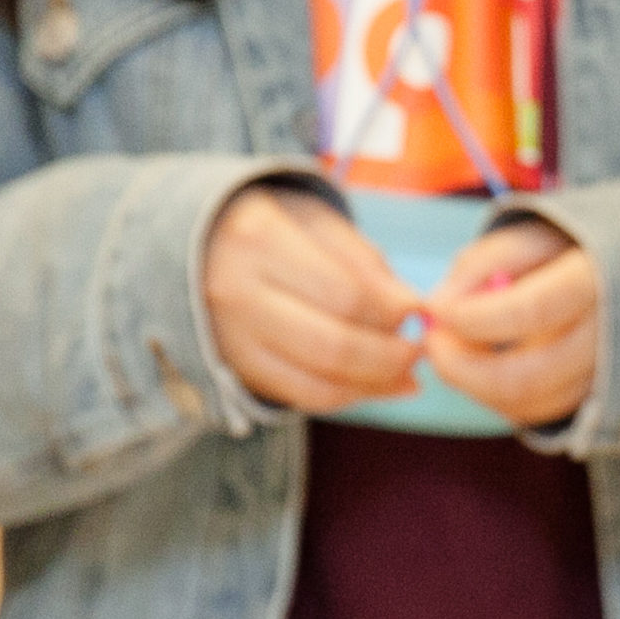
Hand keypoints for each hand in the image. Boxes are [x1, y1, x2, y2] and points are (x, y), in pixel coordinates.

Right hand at [205, 185, 420, 412]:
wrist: (198, 243)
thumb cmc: (275, 225)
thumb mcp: (319, 221)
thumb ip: (366, 262)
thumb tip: (412, 310)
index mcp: (260, 241)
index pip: (346, 294)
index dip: (394, 312)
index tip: (422, 311)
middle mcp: (237, 294)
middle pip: (332, 346)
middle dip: (390, 357)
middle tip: (421, 351)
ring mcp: (230, 338)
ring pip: (316, 382)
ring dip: (374, 386)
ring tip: (407, 376)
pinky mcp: (234, 368)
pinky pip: (298, 397)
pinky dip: (344, 397)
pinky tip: (375, 386)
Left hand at [423, 219, 599, 426]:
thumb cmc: (568, 251)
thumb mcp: (530, 235)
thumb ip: (481, 262)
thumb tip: (437, 306)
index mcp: (596, 283)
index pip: (532, 311)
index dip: (474, 318)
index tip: (436, 310)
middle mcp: (607, 338)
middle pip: (527, 376)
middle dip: (462, 366)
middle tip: (431, 341)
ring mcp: (601, 376)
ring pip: (526, 403)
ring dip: (474, 384)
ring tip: (454, 348)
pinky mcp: (587, 398)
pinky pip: (533, 414)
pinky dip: (495, 396)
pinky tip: (481, 364)